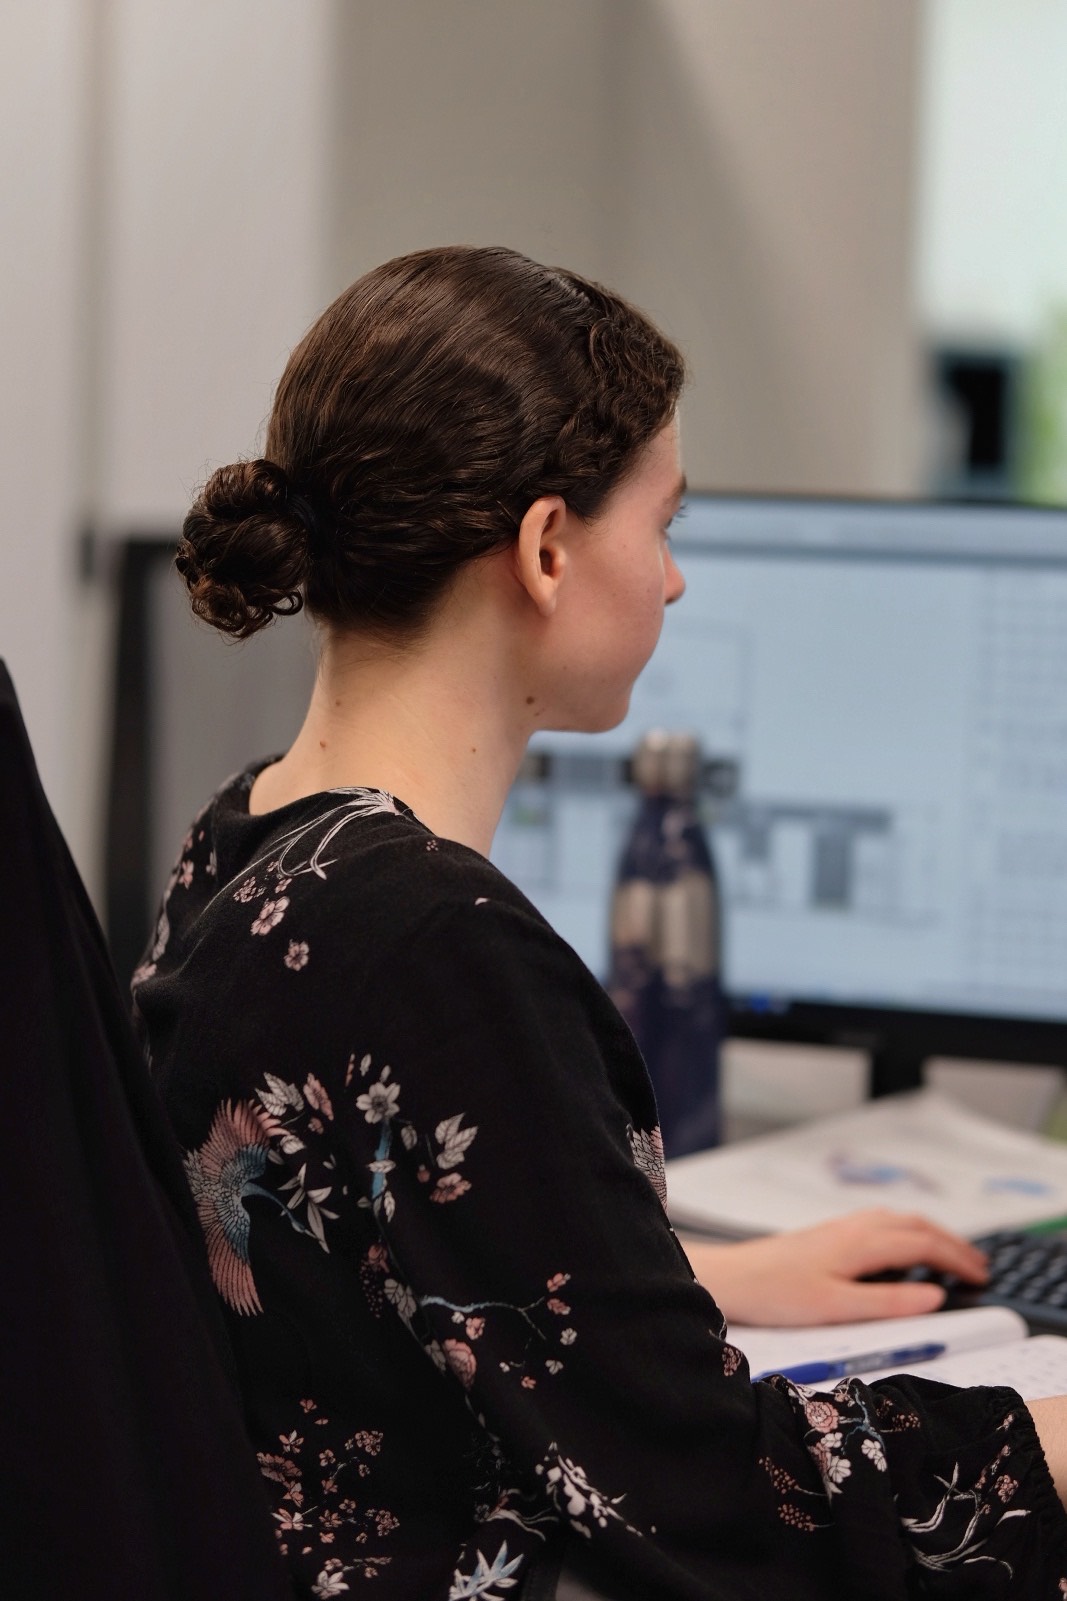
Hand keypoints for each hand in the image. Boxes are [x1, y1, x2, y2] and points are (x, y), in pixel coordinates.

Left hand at [678, 1208, 988, 1325]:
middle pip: (916, 1226)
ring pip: (898, 1221)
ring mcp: (840, 1228)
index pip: (924, 1245)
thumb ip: (888, 1303)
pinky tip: (901, 1252)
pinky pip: (880, 1225)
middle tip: (978, 1266)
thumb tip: (934, 1297)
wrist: (730, 1278)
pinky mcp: (827, 1235)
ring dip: (929, 1235)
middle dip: (951, 1243)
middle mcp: (853, 1228)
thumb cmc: (776, 1294)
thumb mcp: (837, 1308)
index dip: (957, 1260)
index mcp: (862, 1243)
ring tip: (949, 1257)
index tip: (982, 1277)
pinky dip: (906, 1234)